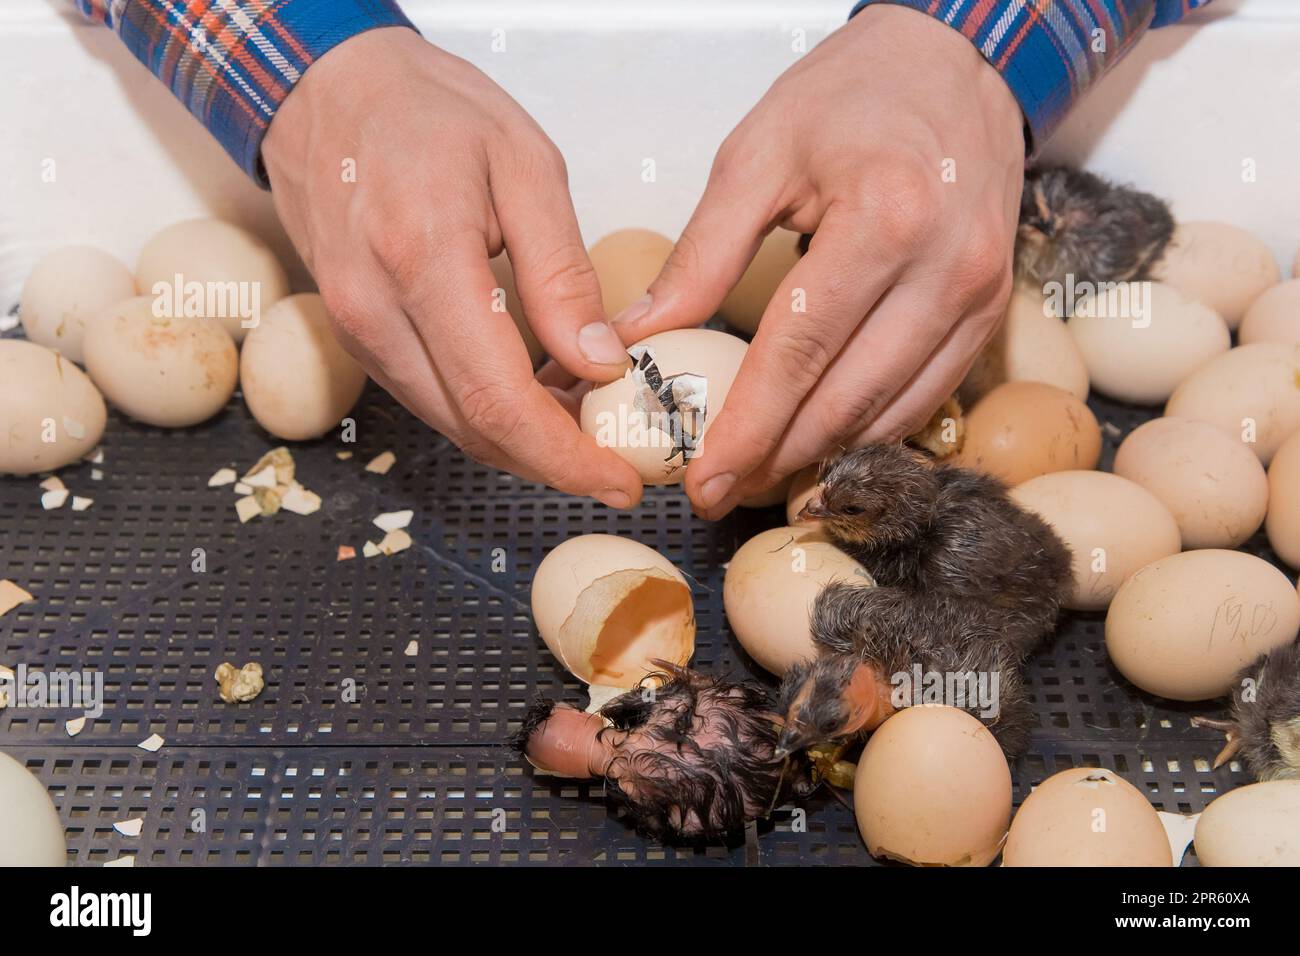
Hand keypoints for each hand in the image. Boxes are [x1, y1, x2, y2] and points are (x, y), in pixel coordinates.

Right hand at [263, 28, 642, 508]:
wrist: (324, 90)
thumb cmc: (425, 109)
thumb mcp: (523, 163)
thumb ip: (561, 272)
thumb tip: (599, 363)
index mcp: (422, 260)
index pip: (497, 400)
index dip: (564, 457)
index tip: (617, 481)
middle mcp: (375, 312)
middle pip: (474, 429)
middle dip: (554, 458)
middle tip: (619, 455)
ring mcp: (358, 331)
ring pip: (453, 423)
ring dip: (524, 436)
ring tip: (587, 409)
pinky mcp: (359, 337)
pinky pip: (432, 397)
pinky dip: (488, 408)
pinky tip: (536, 384)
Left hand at [618, 6, 1024, 516]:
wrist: (957, 63)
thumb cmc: (853, 94)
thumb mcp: (758, 154)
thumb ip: (701, 254)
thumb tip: (640, 335)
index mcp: (884, 220)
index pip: (799, 353)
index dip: (747, 427)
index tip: (702, 478)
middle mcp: (947, 269)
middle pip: (847, 398)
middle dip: (775, 459)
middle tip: (716, 493)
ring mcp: (979, 297)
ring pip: (892, 413)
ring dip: (822, 456)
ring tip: (757, 477)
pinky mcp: (991, 313)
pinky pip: (927, 398)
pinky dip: (871, 431)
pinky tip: (821, 444)